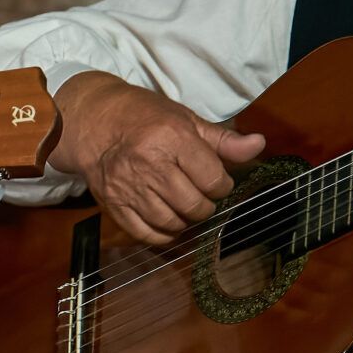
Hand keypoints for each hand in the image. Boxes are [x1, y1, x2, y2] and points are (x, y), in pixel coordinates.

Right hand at [49, 71, 267, 244]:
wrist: (94, 122)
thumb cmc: (145, 117)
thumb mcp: (186, 120)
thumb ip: (223, 140)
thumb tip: (259, 145)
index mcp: (172, 138)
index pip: (213, 180)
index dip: (223, 185)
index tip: (217, 181)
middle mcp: (150, 164)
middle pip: (195, 205)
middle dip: (206, 205)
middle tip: (201, 195)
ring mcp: (129, 187)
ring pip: (173, 224)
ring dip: (185, 220)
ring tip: (183, 205)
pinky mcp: (113, 204)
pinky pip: (146, 234)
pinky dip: (163, 234)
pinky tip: (167, 220)